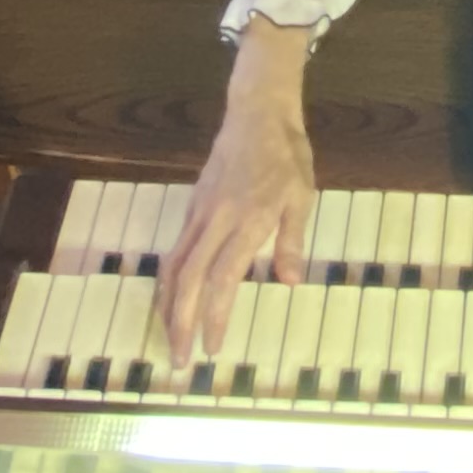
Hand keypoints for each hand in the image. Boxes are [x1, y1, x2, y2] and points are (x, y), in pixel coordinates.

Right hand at [161, 20, 316, 358]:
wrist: (257, 111)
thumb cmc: (288, 155)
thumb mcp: (304, 196)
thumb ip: (292, 239)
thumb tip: (288, 282)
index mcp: (247, 220)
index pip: (224, 279)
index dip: (215, 317)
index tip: (213, 349)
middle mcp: (216, 220)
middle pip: (189, 280)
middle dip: (181, 324)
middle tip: (180, 361)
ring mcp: (199, 212)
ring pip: (174, 266)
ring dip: (169, 306)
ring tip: (170, 338)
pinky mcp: (192, 206)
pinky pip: (176, 250)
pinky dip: (170, 281)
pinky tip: (173, 299)